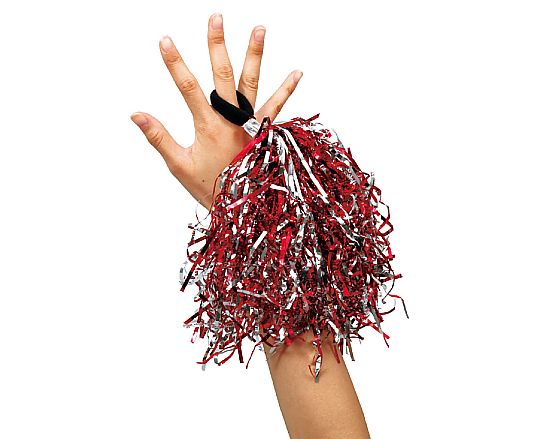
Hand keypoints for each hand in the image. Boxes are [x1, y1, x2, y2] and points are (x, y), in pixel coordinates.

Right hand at [130, 13, 302, 209]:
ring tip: (260, 28)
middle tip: (216, 17)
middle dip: (217, 45)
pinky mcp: (266, 132)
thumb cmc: (210, 188)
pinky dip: (287, 90)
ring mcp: (252, 124)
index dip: (175, 63)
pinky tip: (297, 72)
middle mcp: (232, 120)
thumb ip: (158, 137)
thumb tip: (136, 114)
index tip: (166, 40)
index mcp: (208, 126)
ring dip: (255, 54)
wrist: (243, 207)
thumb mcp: (179, 165)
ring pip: (253, 83)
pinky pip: (278, 108)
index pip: (187, 88)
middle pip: (223, 75)